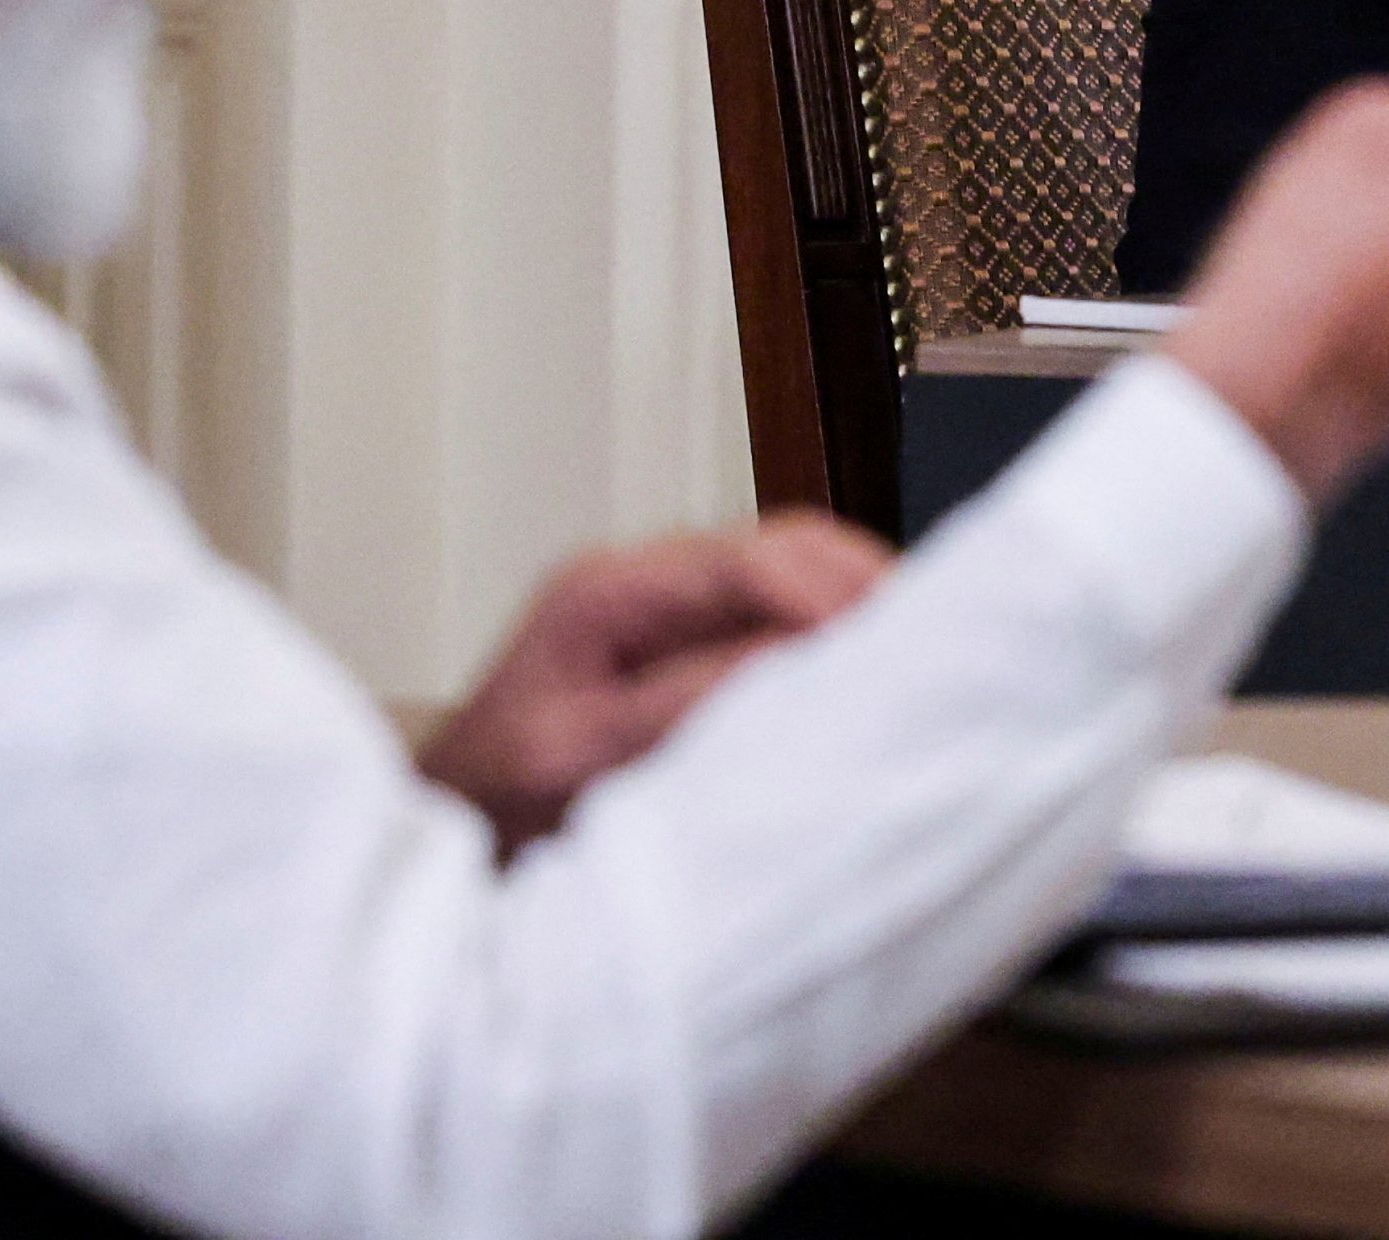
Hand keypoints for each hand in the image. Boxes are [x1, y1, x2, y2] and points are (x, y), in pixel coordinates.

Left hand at [418, 511, 890, 854]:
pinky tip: (872, 677)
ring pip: (793, 578)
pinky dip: (835, 639)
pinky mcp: (692, 652)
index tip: (885, 632)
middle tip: (940, 635)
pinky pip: (782, 624)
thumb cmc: (491, 804)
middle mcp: (644, 586)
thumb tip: (785, 662)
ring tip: (924, 654)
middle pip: (783, 550)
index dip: (826, 589)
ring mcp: (671, 615)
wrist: (447, 839)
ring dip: (858, 609)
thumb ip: (676, 706)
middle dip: (864, 585)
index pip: (742, 560)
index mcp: (605, 593)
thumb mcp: (576, 759)